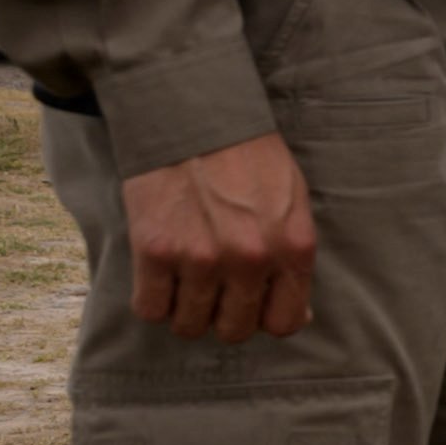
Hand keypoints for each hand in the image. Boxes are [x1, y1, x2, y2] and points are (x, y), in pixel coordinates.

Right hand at [123, 132, 320, 342]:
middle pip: (233, 330)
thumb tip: (296, 314)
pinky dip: (152, 299)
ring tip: (185, 277)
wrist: (192, 115)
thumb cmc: (248, 158)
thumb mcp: (294, 202)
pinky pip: (149, 309)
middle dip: (223, 314)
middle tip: (213, 286)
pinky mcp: (154, 251)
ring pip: (189, 325)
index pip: (283, 323)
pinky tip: (159, 275)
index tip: (250, 301)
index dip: (264, 316)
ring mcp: (200, 258)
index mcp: (292, 247)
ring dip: (185, 309)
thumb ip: (294, 260)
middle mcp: (250, 259)